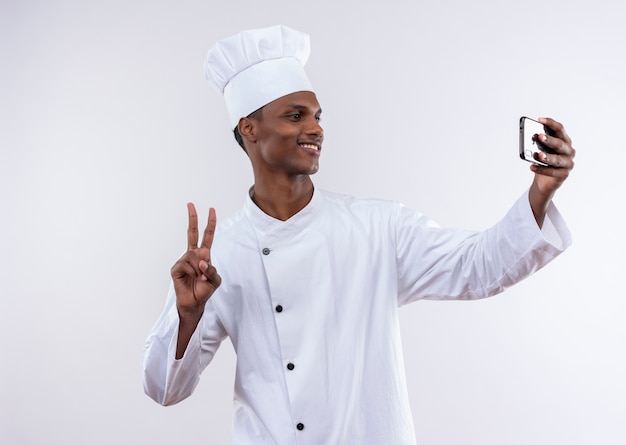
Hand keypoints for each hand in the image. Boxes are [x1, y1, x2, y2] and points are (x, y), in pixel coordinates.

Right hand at [171, 204, 221, 318]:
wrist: (195, 302)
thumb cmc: (204, 290)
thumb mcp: (215, 280)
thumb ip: (212, 269)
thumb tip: (202, 261)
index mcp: (204, 255)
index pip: (207, 236)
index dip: (210, 223)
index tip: (211, 210)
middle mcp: (193, 255)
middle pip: (192, 233)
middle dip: (192, 218)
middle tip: (190, 204)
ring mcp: (183, 260)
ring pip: (193, 256)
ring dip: (199, 268)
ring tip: (200, 278)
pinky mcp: (176, 268)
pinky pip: (187, 265)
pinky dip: (193, 272)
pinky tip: (192, 278)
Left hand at [528, 117, 575, 225]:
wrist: (546, 181)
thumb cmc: (544, 161)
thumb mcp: (542, 150)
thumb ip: (538, 144)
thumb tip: (529, 139)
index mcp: (564, 141)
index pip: (559, 129)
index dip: (550, 123)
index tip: (540, 119)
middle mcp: (569, 151)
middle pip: (559, 144)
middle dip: (549, 140)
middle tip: (539, 136)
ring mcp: (568, 163)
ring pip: (557, 159)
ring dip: (547, 157)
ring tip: (538, 155)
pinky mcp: (564, 175)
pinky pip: (552, 172)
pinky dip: (541, 170)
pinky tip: (532, 167)